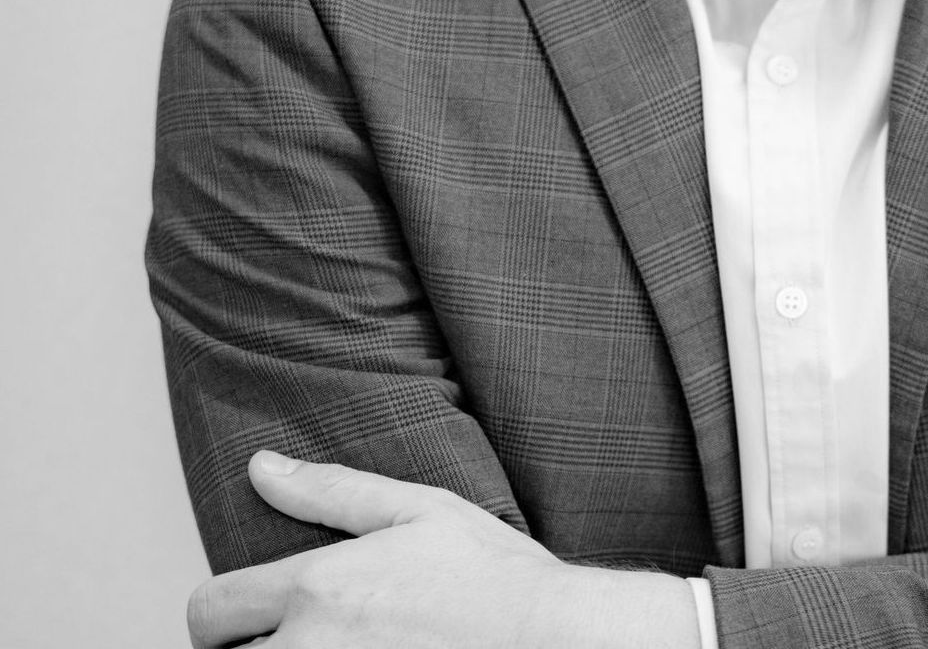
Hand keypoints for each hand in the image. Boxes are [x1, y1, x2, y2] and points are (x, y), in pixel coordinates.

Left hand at [186, 451, 698, 648]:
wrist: (545, 641)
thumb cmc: (492, 578)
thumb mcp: (419, 510)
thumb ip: (331, 491)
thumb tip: (261, 467)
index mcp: (319, 586)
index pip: (212, 608)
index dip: (221, 611)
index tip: (246, 613)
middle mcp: (308, 648)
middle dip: (251, 645)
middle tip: (301, 631)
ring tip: (337, 644)